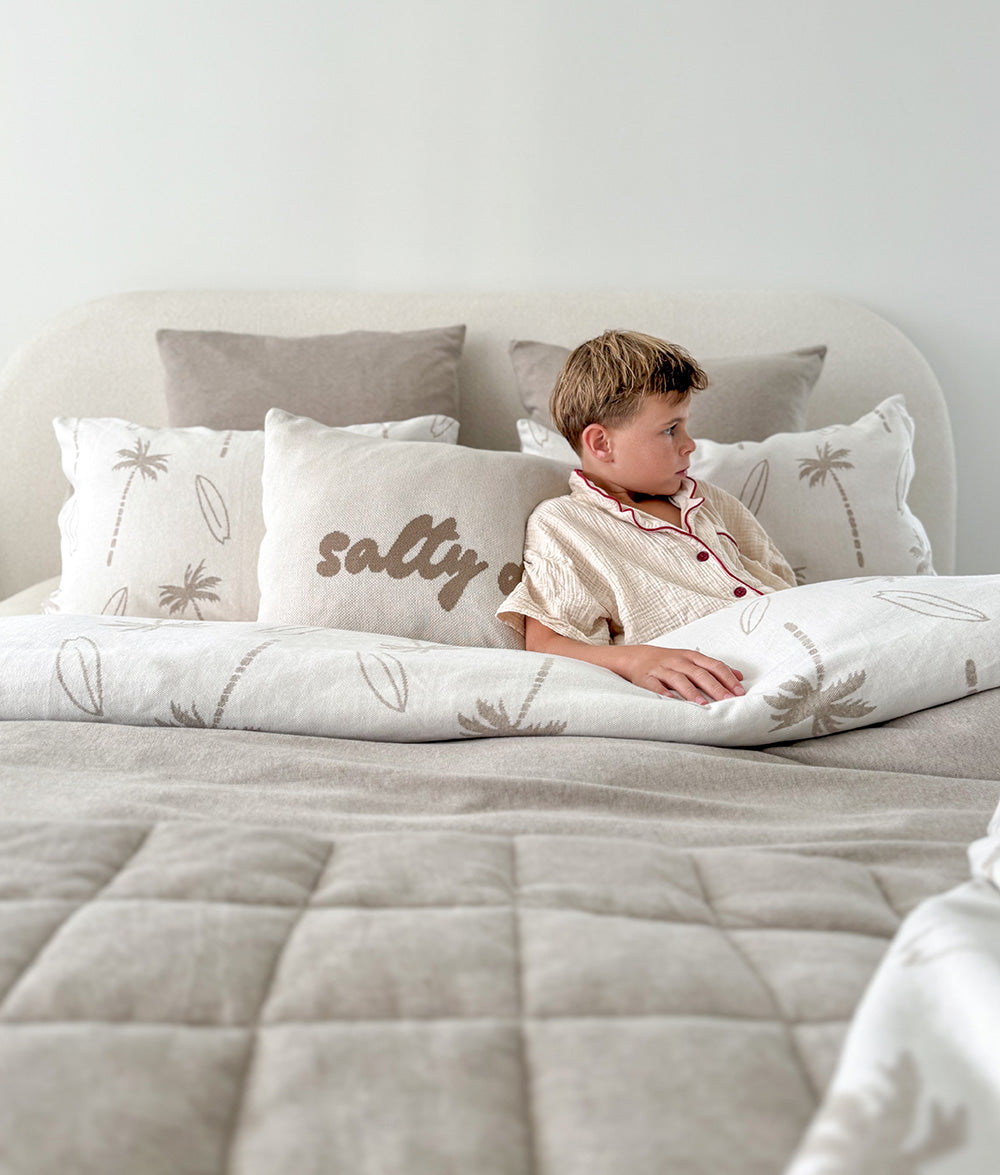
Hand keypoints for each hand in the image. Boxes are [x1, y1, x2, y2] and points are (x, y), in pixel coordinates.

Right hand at [609, 644, 744, 702]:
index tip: (739, 692)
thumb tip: (740, 676)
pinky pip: (654, 686)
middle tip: (728, 700)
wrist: (636, 657)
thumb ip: (714, 668)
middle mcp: (678, 661)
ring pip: (679, 679)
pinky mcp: (646, 678)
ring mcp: (662, 669)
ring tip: (703, 704)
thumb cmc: (669, 661)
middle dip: (715, 687)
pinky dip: (662, 693)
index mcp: (692, 657)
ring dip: (691, 691)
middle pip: (699, 673)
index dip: (727, 678)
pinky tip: (669, 701)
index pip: (714, 666)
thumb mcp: (692, 660)